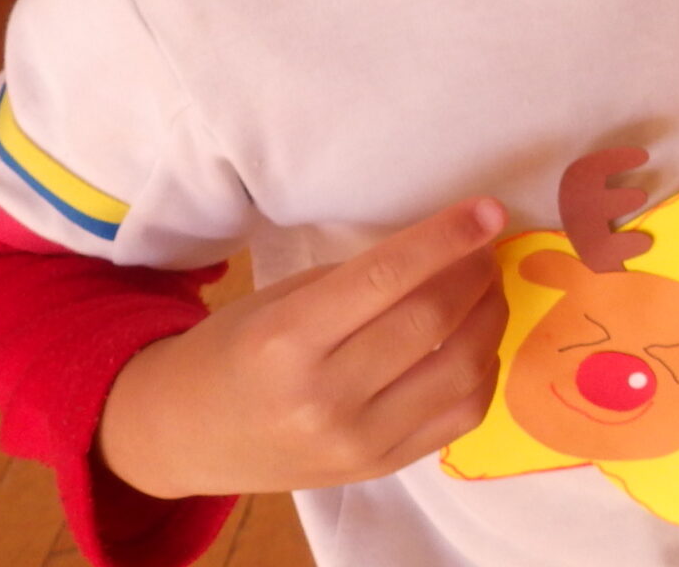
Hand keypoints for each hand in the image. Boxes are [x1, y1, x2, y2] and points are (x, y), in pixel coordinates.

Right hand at [98, 198, 509, 498]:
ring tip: (486, 289)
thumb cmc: (233, 351)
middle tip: (483, 248)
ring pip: (463, 370)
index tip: (488, 210)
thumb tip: (447, 250)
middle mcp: (324, 397)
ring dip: (491, 318)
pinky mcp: (383, 468)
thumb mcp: (280, 301)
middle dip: (475, 273)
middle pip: (433, 320)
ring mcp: (358, 442)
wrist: (187, 437)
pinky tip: (477, 342)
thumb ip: (359, 281)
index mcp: (286, 341)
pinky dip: (484, 370)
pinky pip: (463, 416)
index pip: (387, 278)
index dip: (448, 238)